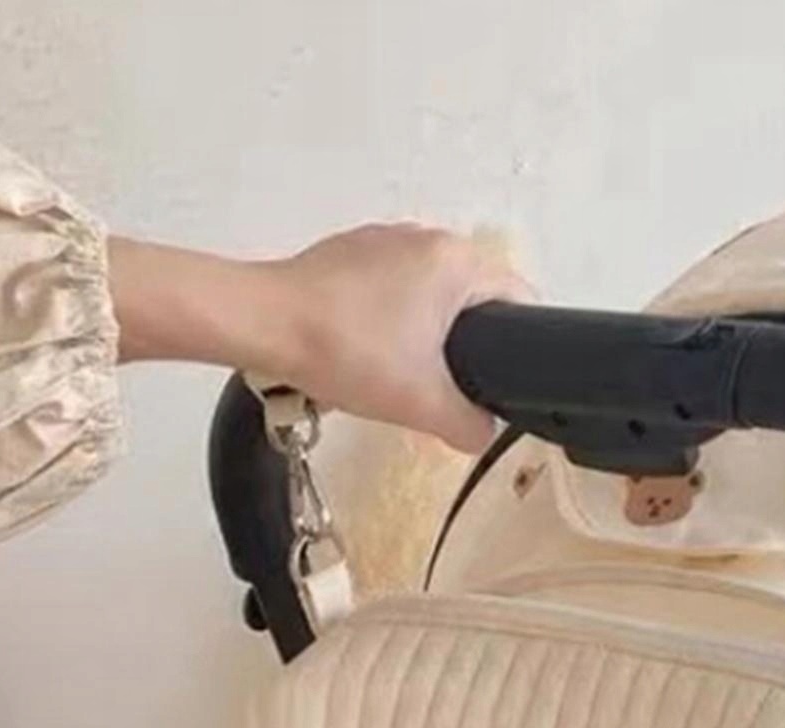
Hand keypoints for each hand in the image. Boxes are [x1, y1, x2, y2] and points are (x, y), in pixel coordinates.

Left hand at [108, 225, 533, 452]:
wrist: (260, 323)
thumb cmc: (351, 354)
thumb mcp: (423, 405)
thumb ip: (470, 426)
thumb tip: (483, 433)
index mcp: (459, 262)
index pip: (522, 299)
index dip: (524, 346)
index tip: (505, 382)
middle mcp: (429, 237)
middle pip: (478, 296)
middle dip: (474, 341)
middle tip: (456, 387)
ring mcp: (386, 238)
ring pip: (435, 291)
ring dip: (433, 330)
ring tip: (410, 372)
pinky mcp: (350, 250)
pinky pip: (396, 285)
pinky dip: (397, 317)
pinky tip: (372, 350)